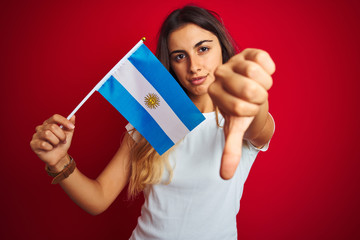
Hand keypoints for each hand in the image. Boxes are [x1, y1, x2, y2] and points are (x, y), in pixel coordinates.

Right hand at [30, 114, 75, 167]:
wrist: (58, 157)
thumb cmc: (62, 145)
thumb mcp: (68, 135)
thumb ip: (70, 126)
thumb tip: (73, 116)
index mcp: (49, 123)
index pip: (55, 117)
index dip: (64, 121)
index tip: (72, 127)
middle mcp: (41, 128)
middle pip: (52, 127)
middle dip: (61, 135)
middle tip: (63, 141)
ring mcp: (36, 135)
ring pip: (47, 134)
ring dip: (55, 141)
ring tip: (56, 145)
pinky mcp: (33, 144)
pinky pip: (43, 144)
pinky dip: (50, 147)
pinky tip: (50, 149)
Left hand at [209, 48, 274, 179]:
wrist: (249, 94)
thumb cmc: (241, 112)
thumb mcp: (235, 130)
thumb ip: (230, 150)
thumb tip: (225, 176)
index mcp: (214, 93)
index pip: (239, 107)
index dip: (250, 111)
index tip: (246, 108)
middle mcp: (219, 74)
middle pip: (249, 88)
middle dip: (259, 98)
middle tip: (253, 98)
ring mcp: (233, 60)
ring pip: (255, 72)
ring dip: (264, 84)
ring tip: (258, 86)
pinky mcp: (248, 51)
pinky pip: (263, 58)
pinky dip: (269, 69)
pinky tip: (262, 73)